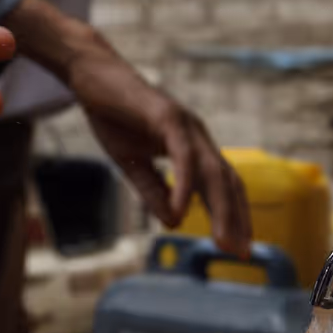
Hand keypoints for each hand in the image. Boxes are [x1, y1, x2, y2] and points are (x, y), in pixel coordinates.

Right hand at [66, 46, 251, 257]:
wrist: (92, 78)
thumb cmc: (114, 117)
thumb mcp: (133, 165)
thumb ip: (154, 192)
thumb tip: (176, 222)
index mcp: (193, 148)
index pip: (223, 187)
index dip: (234, 217)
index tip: (239, 249)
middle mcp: (197, 137)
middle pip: (227, 183)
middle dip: (237, 220)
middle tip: (240, 254)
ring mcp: (186, 126)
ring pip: (212, 173)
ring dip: (220, 209)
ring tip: (221, 241)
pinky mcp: (168, 117)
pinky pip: (183, 158)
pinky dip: (184, 186)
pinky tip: (181, 211)